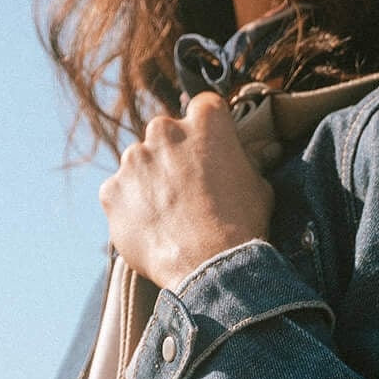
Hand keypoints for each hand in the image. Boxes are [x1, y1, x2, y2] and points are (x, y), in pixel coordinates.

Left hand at [98, 92, 273, 292]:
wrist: (209, 268)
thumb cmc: (240, 226)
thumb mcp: (259, 186)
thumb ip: (250, 161)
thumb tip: (266, 150)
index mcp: (205, 119)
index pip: (202, 109)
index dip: (205, 135)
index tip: (207, 154)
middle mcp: (164, 130)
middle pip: (165, 136)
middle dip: (173, 158)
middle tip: (186, 193)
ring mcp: (133, 160)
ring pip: (139, 165)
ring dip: (149, 184)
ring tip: (168, 217)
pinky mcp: (112, 191)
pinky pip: (118, 195)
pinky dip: (129, 209)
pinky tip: (150, 230)